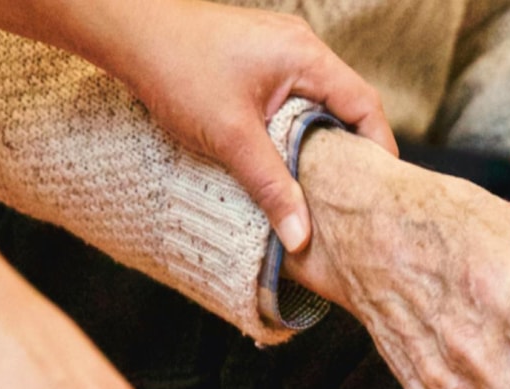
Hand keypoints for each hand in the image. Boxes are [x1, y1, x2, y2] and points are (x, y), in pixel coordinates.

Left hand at [89, 0, 396, 251]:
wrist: (128, 31)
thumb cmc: (177, 68)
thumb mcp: (229, 136)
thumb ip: (270, 185)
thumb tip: (300, 236)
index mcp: (306, 56)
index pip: (365, 104)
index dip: (379, 148)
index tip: (381, 190)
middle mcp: (300, 47)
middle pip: (345, 104)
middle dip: (351, 150)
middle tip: (352, 197)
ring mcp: (278, 49)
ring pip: (316, 102)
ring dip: (318, 140)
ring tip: (319, 185)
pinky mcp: (256, 58)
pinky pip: (291, 97)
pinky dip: (294, 127)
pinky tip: (281, 158)